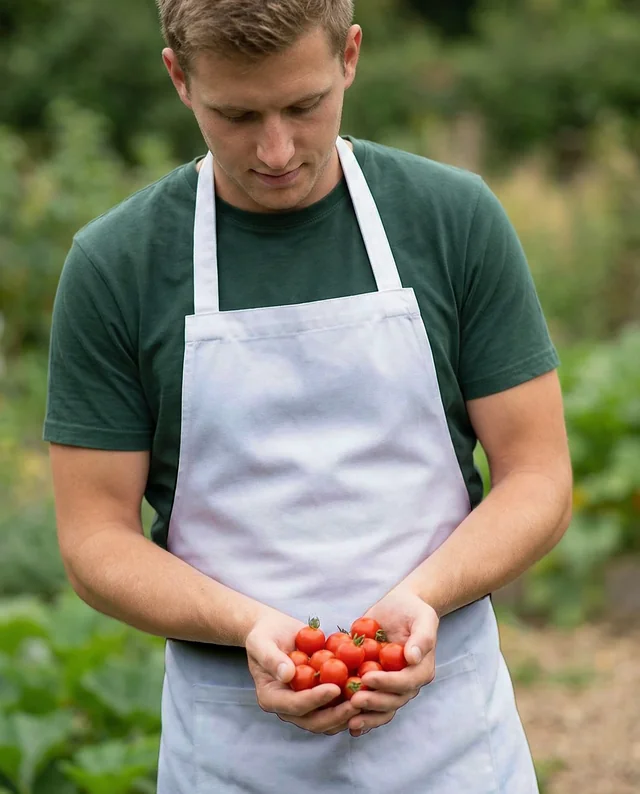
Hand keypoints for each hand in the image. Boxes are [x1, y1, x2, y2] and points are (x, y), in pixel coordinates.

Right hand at [245, 609, 361, 735]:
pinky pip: (336, 706)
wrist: (273, 630)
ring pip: (329, 719)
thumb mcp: (261, 642)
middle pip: (315, 721)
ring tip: (368, 700)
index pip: (295, 705)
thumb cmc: (264, 634)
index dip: (315, 699)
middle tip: (358, 702)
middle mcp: (288, 707)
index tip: (335, 688)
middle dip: (337, 715)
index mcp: (271, 697)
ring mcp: (305, 705)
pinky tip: (369, 691)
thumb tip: (288, 675)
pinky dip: (351, 702)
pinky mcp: (319, 697)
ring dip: (348, 714)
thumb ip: (272, 658)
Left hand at [347, 588, 438, 736]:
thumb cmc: (412, 610)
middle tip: (354, 699)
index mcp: (421, 670)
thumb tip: (413, 657)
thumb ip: (422, 637)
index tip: (368, 677)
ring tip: (348, 717)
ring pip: (381, 708)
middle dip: (374, 702)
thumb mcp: (423, 617)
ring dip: (366, 715)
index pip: (406, 682)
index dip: (388, 683)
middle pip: (393, 700)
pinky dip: (360, 715)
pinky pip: (369, 702)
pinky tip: (345, 723)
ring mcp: (390, 686)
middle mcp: (407, 683)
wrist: (399, 608)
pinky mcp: (376, 684)